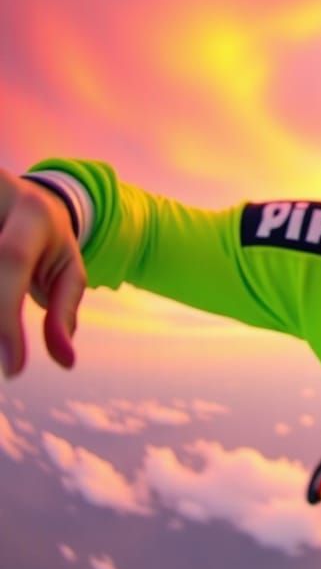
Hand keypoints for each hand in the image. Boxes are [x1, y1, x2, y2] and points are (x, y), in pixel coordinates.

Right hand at [0, 169, 85, 375]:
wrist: (21, 200)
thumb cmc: (46, 243)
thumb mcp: (66, 269)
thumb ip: (64, 311)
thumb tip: (66, 362)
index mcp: (31, 211)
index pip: (10, 259)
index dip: (5, 318)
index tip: (13, 368)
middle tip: (0, 364)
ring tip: (2, 346)